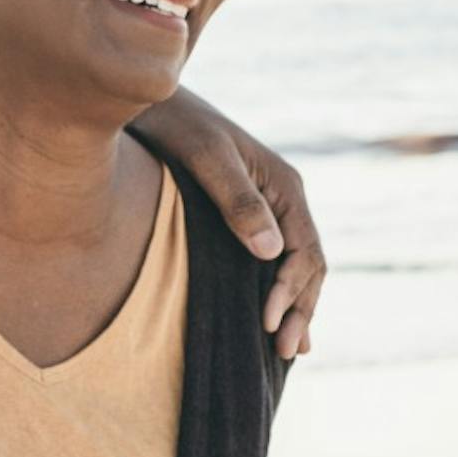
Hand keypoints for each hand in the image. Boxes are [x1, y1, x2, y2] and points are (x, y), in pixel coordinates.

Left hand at [131, 88, 326, 357]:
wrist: (150, 102)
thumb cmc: (177, 125)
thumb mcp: (206, 158)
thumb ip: (238, 201)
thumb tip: (271, 251)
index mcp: (285, 186)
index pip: (305, 251)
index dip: (292, 291)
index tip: (270, 325)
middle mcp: (284, 198)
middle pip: (307, 264)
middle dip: (301, 309)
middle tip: (286, 354)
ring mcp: (268, 209)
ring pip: (295, 267)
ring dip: (295, 307)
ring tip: (289, 352)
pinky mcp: (245, 216)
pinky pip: (273, 261)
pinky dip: (278, 293)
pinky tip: (274, 321)